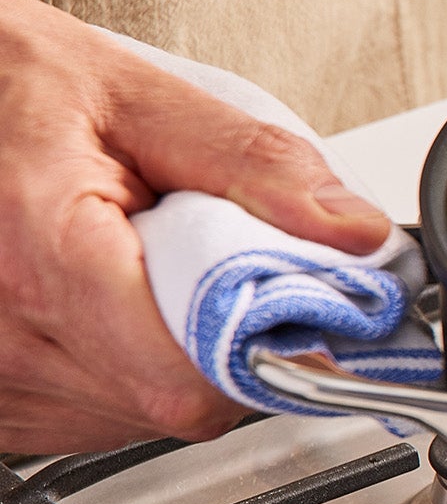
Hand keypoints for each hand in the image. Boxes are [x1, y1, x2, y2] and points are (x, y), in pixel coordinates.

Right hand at [0, 0, 391, 453]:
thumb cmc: (4, 84)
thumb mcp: (137, 95)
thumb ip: (255, 166)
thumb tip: (354, 233)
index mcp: (51, 257)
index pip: (194, 379)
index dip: (264, 352)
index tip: (299, 312)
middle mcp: (8, 338)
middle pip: (175, 402)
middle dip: (222, 343)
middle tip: (213, 266)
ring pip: (135, 417)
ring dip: (168, 357)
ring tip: (140, 272)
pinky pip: (84, 419)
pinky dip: (118, 369)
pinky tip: (103, 303)